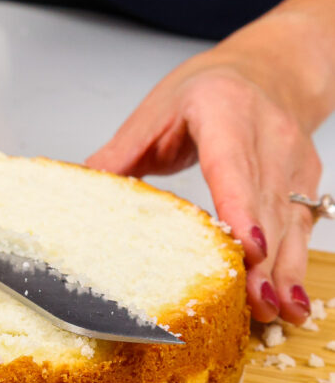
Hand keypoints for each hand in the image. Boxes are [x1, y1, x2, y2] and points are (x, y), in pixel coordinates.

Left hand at [86, 27, 330, 324]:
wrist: (268, 69)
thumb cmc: (208, 89)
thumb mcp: (156, 112)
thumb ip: (118, 155)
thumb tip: (77, 188)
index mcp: (224, 110)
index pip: (233, 165)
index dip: (242, 207)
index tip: (248, 246)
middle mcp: (268, 133)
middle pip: (266, 204)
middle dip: (264, 259)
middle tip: (256, 304)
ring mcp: (293, 158)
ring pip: (291, 220)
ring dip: (284, 271)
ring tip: (275, 312)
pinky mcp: (306, 180)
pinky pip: (301, 226)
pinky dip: (293, 266)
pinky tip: (290, 301)